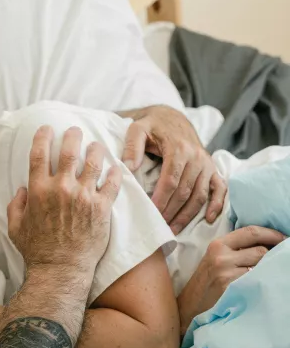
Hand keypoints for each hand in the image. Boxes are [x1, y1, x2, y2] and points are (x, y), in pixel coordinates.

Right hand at [7, 126, 121, 274]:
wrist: (60, 269)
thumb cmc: (36, 250)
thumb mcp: (15, 227)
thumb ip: (15, 206)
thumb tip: (22, 190)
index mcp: (38, 190)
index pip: (39, 154)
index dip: (43, 136)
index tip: (47, 128)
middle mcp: (61, 189)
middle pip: (69, 151)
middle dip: (73, 135)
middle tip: (75, 131)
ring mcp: (83, 197)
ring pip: (93, 161)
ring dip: (95, 149)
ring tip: (97, 145)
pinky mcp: (101, 208)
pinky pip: (112, 183)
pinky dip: (115, 172)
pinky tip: (115, 167)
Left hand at [121, 105, 226, 233]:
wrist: (172, 118)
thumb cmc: (152, 126)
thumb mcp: (138, 129)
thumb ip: (132, 146)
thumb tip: (129, 166)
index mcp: (179, 149)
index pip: (171, 180)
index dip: (161, 199)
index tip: (151, 213)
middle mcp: (197, 157)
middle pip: (185, 191)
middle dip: (171, 211)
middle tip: (159, 226)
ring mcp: (207, 163)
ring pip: (200, 194)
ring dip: (188, 214)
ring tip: (172, 229)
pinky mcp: (212, 168)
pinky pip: (219, 188)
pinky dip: (217, 204)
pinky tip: (209, 219)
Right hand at [178, 226, 285, 332]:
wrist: (188, 307)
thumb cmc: (205, 284)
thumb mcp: (214, 259)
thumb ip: (234, 249)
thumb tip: (266, 243)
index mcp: (217, 245)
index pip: (251, 232)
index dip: (272, 234)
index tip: (285, 239)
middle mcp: (221, 255)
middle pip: (261, 249)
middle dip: (273, 256)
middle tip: (279, 260)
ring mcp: (226, 271)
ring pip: (262, 265)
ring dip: (267, 270)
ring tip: (264, 276)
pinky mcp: (230, 286)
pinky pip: (256, 280)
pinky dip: (261, 282)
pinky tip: (256, 287)